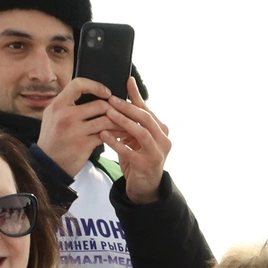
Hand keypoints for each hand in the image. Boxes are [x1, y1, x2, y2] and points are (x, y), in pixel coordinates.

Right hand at [37, 79, 114, 175]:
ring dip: (119, 121)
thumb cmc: (53, 138)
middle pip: (99, 104)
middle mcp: (65, 115)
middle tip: (123, 111)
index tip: (107, 92)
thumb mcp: (52, 116)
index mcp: (57, 105)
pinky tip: (120, 134)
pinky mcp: (83, 145)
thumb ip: (66, 104)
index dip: (95, 86)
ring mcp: (75, 130)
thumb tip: (87, 92)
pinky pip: (106, 136)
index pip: (78, 84)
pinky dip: (115, 134)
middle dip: (115, 107)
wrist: (48, 164)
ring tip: (125, 122)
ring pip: (106, 120)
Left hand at [103, 83, 169, 200]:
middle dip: (128, 107)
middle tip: (111, 99)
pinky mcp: (146, 166)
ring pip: (141, 133)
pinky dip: (116, 142)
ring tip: (108, 113)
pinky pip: (129, 151)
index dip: (137, 95)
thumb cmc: (139, 157)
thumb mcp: (138, 135)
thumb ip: (134, 117)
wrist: (145, 187)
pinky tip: (103, 135)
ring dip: (124, 122)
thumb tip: (128, 88)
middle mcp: (163, 140)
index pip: (148, 109)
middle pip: (146, 118)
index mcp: (162, 130)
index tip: (126, 81)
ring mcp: (156, 154)